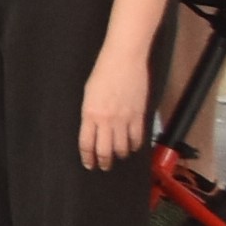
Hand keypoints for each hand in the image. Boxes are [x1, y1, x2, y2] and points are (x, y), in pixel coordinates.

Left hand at [79, 53, 149, 169]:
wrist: (123, 60)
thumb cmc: (103, 72)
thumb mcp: (89, 94)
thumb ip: (91, 113)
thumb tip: (93, 127)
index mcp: (89, 114)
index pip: (87, 144)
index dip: (88, 157)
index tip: (89, 163)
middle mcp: (106, 120)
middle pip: (104, 150)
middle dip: (103, 162)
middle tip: (104, 166)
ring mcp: (124, 119)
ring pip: (122, 147)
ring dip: (120, 155)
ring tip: (118, 156)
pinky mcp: (139, 115)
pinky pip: (137, 137)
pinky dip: (134, 145)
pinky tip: (132, 146)